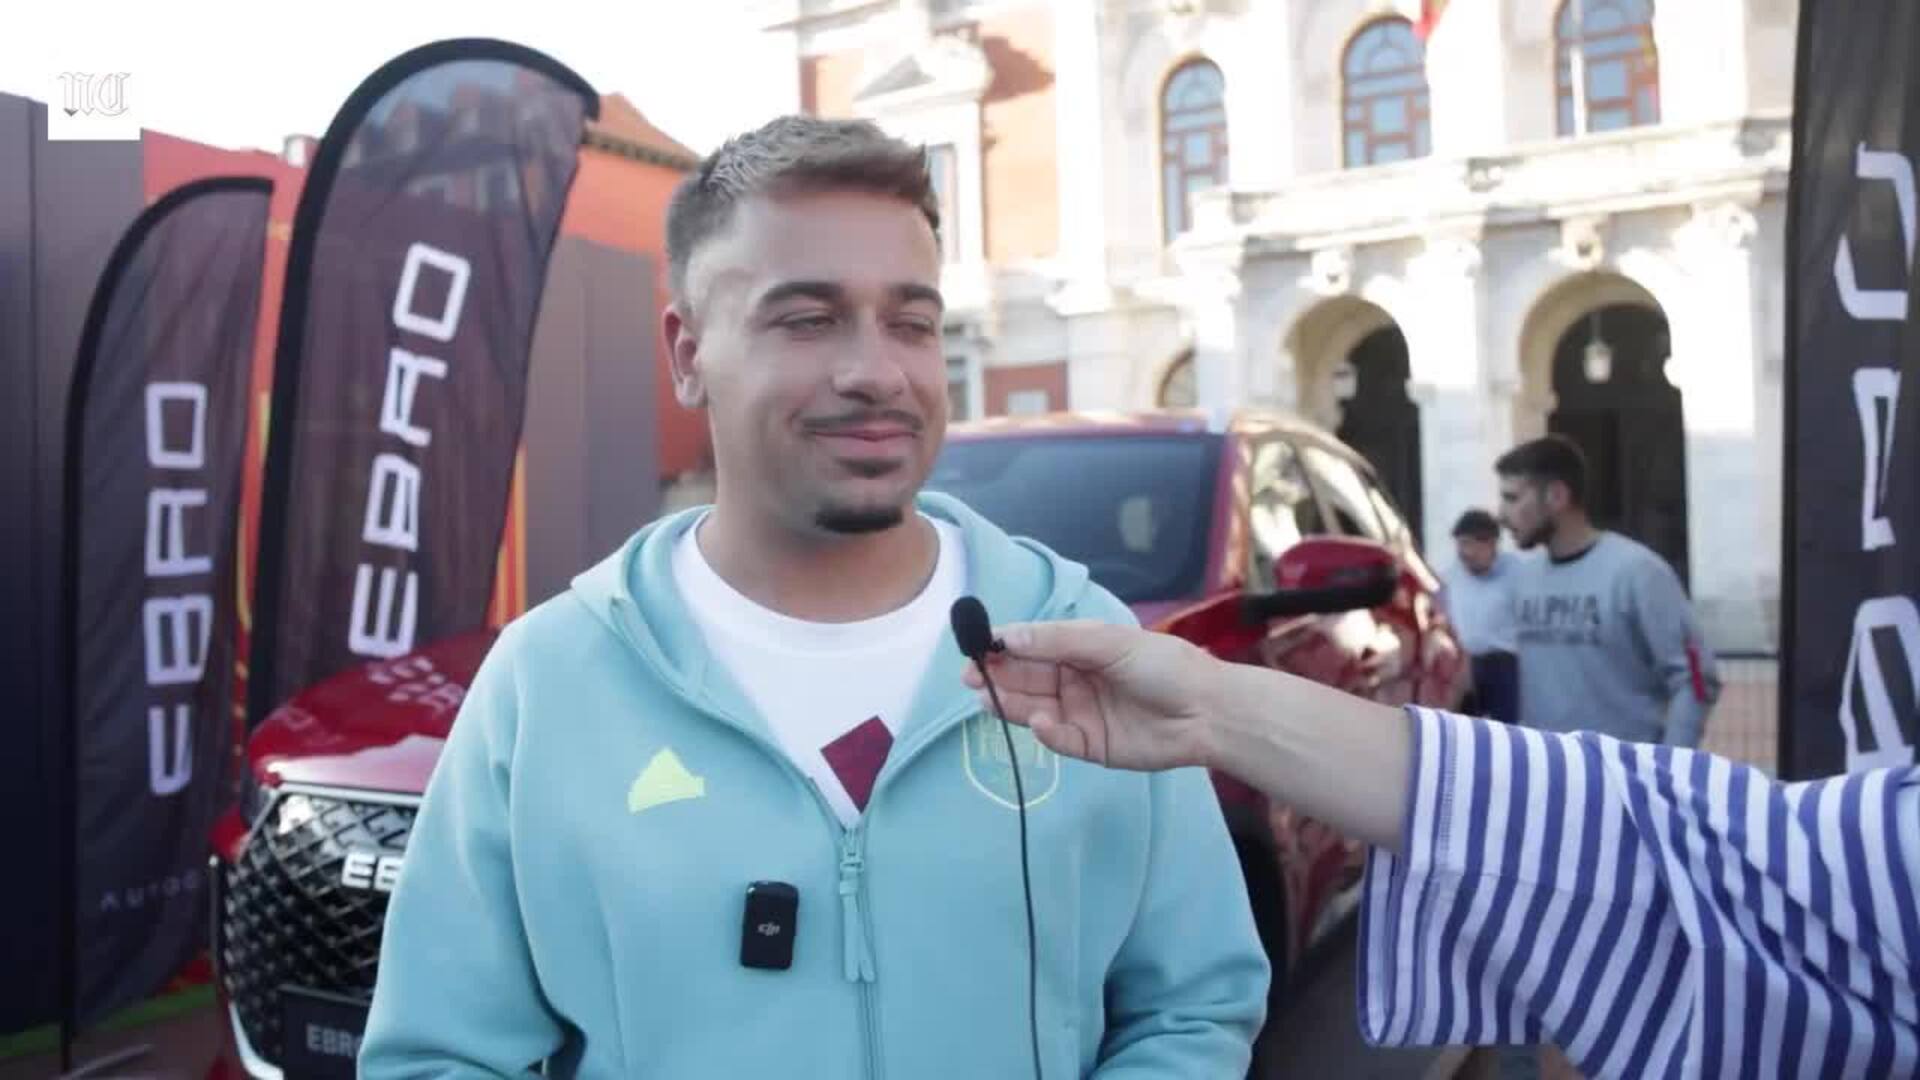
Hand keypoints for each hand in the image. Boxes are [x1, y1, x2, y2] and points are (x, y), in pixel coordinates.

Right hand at [961, 620, 1220, 771]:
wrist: (1207, 712)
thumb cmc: (1163, 666)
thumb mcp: (1109, 643)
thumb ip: (1057, 641)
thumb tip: (1008, 636)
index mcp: (1079, 649)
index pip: (1031, 646)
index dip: (1002, 647)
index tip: (974, 649)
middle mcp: (1074, 680)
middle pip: (1026, 678)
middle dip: (997, 676)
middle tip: (972, 678)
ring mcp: (1080, 714)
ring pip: (1034, 708)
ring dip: (1011, 704)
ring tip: (989, 700)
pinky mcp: (1090, 746)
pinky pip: (1058, 739)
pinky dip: (1045, 732)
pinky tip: (1039, 722)